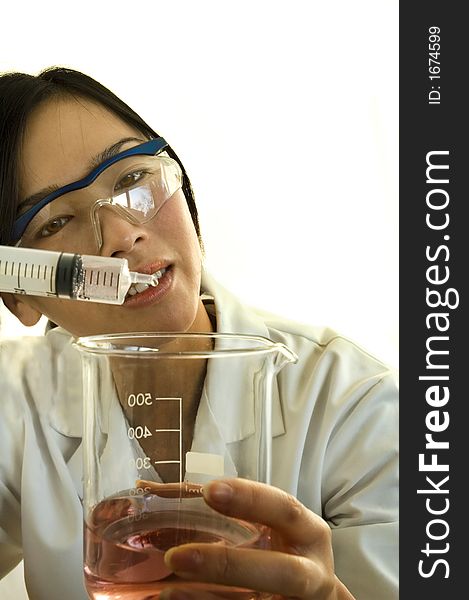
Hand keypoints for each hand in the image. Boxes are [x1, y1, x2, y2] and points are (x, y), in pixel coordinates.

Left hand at [161, 478, 354, 598]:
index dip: (251, 499)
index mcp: (307, 531)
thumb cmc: (282, 548)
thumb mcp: (269, 525)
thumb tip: (150, 488)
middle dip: (228, 565)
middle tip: (177, 557)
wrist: (311, 596)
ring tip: (168, 590)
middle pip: (281, 572)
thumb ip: (228, 510)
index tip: (210, 491)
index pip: (284, 508)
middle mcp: (310, 572)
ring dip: (209, 598)